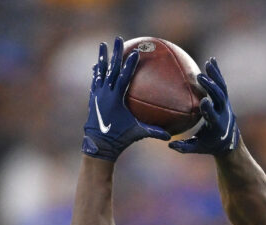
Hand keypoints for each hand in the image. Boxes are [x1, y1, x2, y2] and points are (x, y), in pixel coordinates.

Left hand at [82, 37, 170, 161]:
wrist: (98, 145)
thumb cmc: (119, 138)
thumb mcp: (138, 133)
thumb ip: (154, 132)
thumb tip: (171, 134)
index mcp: (116, 99)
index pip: (124, 77)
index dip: (130, 65)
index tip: (134, 52)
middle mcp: (105, 93)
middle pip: (111, 68)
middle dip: (116, 53)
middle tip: (119, 39)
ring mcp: (98, 94)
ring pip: (100, 71)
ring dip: (102, 58)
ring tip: (103, 45)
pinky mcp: (94, 97)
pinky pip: (96, 80)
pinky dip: (98, 71)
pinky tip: (98, 65)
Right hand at [169, 57, 238, 154]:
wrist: (229, 141)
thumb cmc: (209, 144)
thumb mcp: (197, 148)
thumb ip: (185, 147)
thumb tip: (170, 145)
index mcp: (217, 125)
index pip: (213, 116)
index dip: (209, 109)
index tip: (203, 101)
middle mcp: (223, 113)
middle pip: (219, 98)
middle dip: (211, 88)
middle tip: (200, 77)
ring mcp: (225, 104)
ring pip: (222, 88)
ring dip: (216, 76)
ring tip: (209, 63)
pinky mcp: (224, 98)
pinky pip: (221, 83)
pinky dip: (217, 72)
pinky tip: (212, 61)